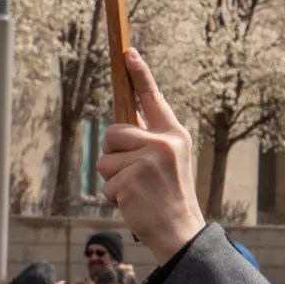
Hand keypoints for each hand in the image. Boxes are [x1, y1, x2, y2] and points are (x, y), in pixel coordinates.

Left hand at [95, 47, 206, 256]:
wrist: (179, 230)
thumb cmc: (169, 196)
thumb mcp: (167, 161)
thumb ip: (148, 141)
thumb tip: (119, 126)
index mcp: (174, 134)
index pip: (153, 99)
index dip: (140, 75)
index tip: (128, 53)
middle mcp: (164, 142)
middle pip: (114, 132)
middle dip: (114, 153)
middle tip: (135, 174)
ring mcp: (148, 160)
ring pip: (105, 158)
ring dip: (113, 178)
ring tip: (136, 190)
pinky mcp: (132, 178)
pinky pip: (106, 181)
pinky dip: (114, 195)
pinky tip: (134, 201)